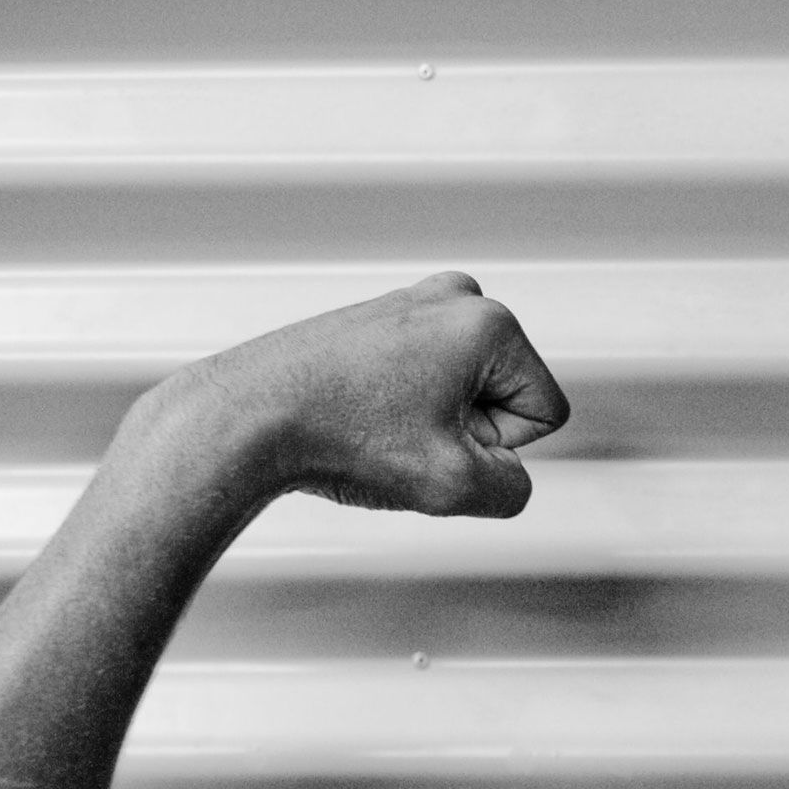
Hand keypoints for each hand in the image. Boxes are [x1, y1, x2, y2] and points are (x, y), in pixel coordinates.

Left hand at [135, 273, 570, 517]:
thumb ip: (514, 490)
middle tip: (402, 437)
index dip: (497, 449)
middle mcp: (456, 298)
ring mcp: (413, 303)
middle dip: (465, 431)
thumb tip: (507, 475)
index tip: (435, 443)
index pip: (543, 413)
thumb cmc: (341, 440)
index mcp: (488, 321)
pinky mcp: (380, 319)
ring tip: (375, 428)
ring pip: (463, 393)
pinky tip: (357, 418)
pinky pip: (422, 383)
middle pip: (505, 397)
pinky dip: (398, 409)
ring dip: (431, 424)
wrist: (245, 419)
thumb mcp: (454, 488)